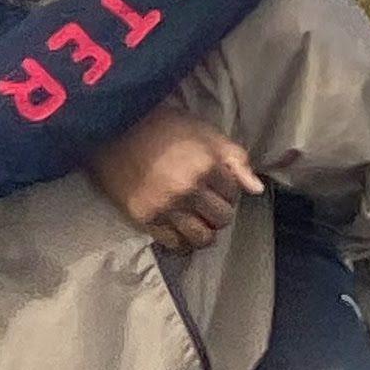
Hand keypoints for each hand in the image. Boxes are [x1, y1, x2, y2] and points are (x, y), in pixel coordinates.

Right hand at [85, 103, 265, 252]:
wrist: (113, 129)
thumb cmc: (161, 125)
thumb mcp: (203, 131)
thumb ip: (234, 158)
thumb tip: (257, 189)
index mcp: (206, 165)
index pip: (234, 194)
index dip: (227, 189)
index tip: (215, 183)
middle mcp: (188, 190)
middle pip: (222, 219)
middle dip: (218, 211)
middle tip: (206, 202)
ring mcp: (166, 207)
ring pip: (202, 238)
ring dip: (203, 230)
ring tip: (195, 219)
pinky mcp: (145, 219)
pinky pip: (175, 244)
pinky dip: (182, 240)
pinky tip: (179, 228)